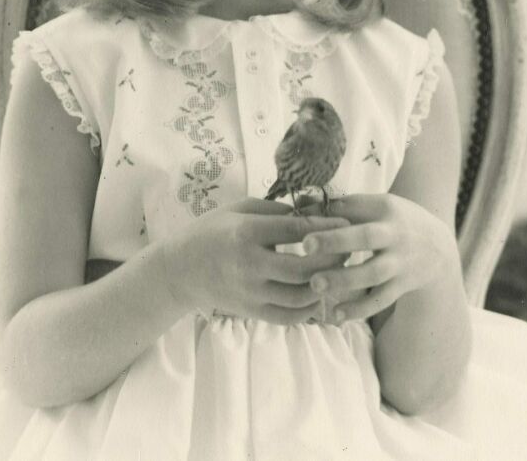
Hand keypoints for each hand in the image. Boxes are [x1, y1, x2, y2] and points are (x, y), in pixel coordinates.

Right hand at [160, 198, 349, 324]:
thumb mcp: (238, 209)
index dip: (326, 227)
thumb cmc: (211, 231)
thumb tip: (310, 213)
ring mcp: (251, 292)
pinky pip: (288, 316)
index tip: (347, 223)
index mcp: (248, 233)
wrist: (179, 269)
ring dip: (325, 285)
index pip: (297, 231)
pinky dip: (308, 309)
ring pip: (300, 296)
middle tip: (348, 249)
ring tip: (337, 272)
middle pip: (304, 267)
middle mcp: (250, 265)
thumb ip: (273, 210)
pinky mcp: (251, 312)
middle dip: (332, 259)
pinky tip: (318, 295)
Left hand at [300, 194, 453, 322]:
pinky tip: (336, 316)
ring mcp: (401, 262)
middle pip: (366, 237)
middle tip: (306, 246)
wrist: (438, 249)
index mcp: (386, 208)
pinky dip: (359, 309)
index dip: (330, 213)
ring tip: (315, 285)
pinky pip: (380, 300)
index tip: (302, 220)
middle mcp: (396, 234)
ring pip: (372, 273)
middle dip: (336, 241)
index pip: (355, 207)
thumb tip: (302, 204)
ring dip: (344, 280)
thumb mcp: (378, 207)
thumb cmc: (395, 222)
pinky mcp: (403, 285)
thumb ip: (344, 207)